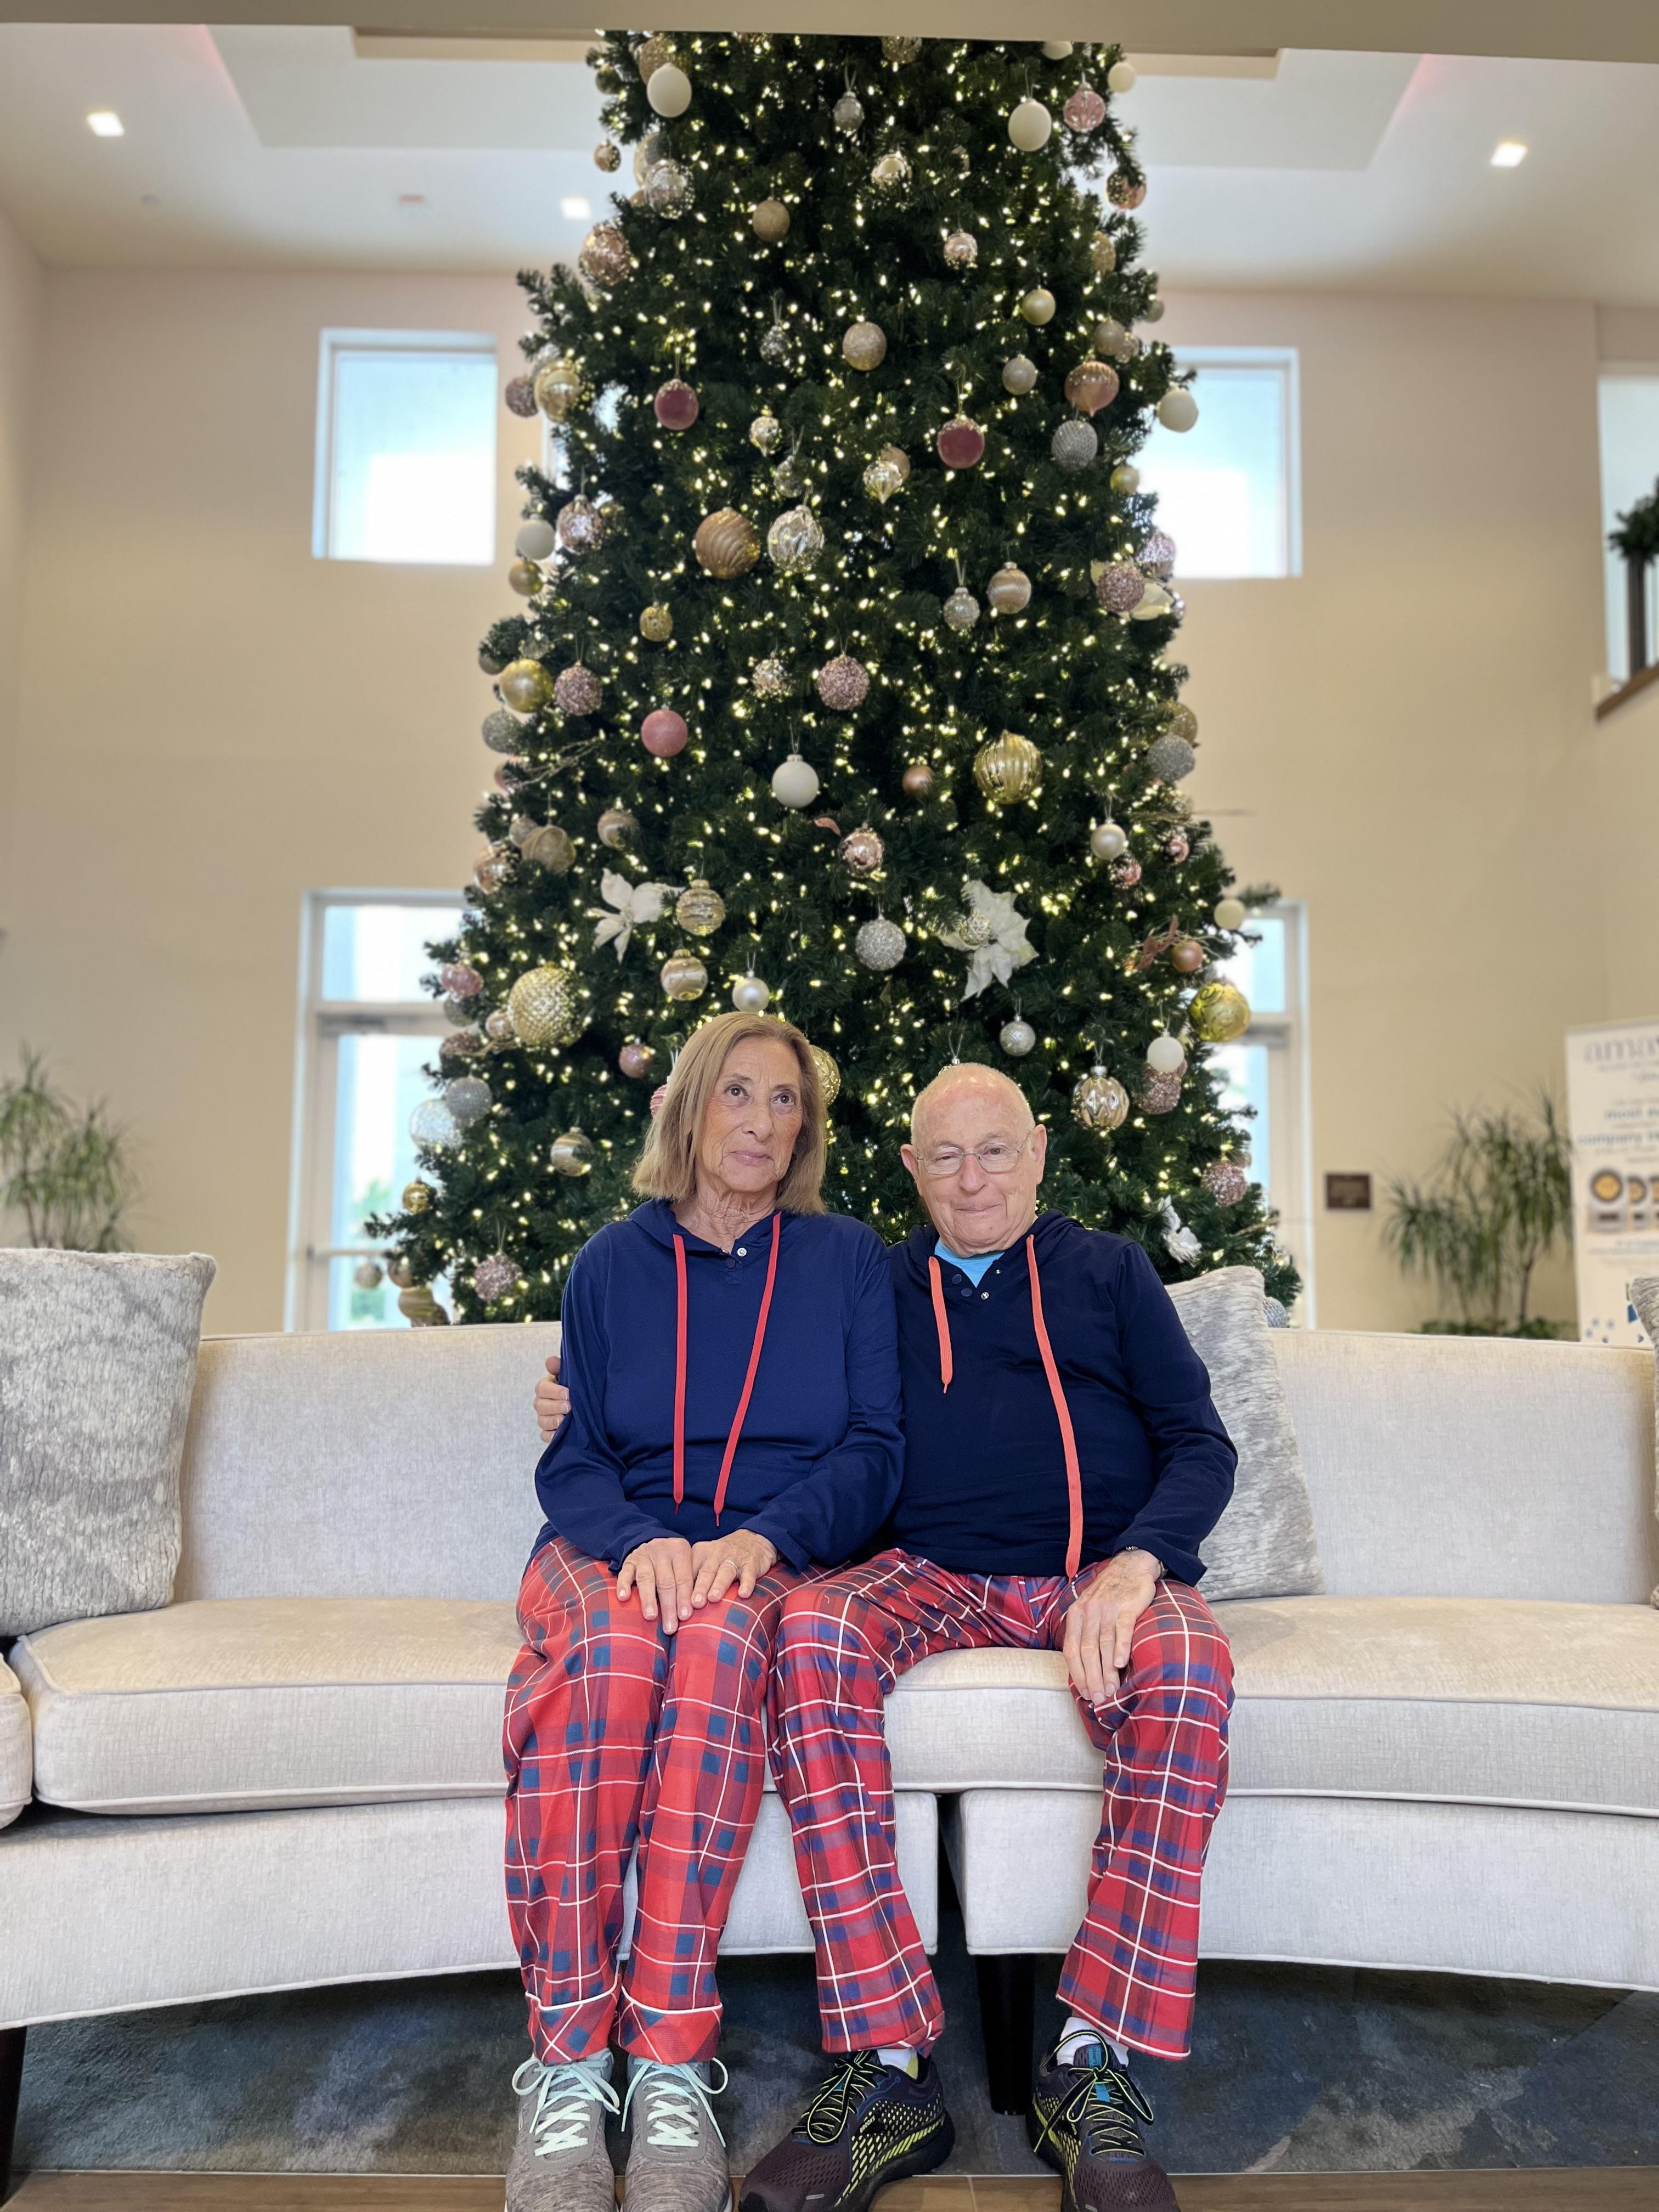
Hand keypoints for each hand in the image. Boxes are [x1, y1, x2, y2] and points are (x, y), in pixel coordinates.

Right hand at [534, 1353, 569, 1443]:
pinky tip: (559, 1434)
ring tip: (564, 1420)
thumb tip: (550, 1361)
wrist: (585, 1403)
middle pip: (541, 1406)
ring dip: (553, 1421)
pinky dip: (551, 1436)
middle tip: (569, 1407)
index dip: (554, 1391)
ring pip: (542, 1421)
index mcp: (545, 1387)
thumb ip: (559, 1366)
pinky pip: (545, 1436)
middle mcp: (541, 1403)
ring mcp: (544, 1418)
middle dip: (555, 1406)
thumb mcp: (568, 1374)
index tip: (568, 1393)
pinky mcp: (548, 1432)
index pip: (542, 1388)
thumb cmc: (574, 1386)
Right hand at [616, 1536, 694, 1631]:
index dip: (684, 1598)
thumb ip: (690, 1585)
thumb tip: (694, 1614)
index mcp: (680, 1550)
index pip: (683, 1578)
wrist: (653, 1546)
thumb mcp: (685, 1565)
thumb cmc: (674, 1564)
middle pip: (666, 1581)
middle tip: (670, 1627)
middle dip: (668, 1606)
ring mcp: (643, 1555)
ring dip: (648, 1599)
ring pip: (646, 1578)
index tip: (685, 1617)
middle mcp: (662, 1550)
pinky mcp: (629, 1561)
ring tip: (651, 1617)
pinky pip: (625, 1573)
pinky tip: (624, 1598)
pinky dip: (624, 1585)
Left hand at [688, 1529, 778, 1607]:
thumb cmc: (722, 1557)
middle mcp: (716, 1554)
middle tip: (695, 1603)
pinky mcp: (751, 1564)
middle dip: (700, 1587)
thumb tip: (679, 1605)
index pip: (689, 1571)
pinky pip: (749, 1574)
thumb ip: (694, 1579)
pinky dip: (746, 1584)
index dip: (684, 1588)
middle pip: (706, 1571)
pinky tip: (743, 1594)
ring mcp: (734, 1558)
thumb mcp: (705, 1560)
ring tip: (713, 1598)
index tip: (680, 1605)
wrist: (751, 1539)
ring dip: (719, 1585)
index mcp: (701, 1553)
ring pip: (725, 1572)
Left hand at [1062, 1550, 1160, 1707]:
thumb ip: (1085, 1633)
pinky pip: (1122, 1630)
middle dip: (1092, 1678)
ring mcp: (1107, 1609)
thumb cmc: (1109, 1594)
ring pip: (1103, 1645)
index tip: (1085, 1693)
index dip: (1077, 1674)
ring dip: (1107, 1670)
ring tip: (1111, 1690)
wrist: (1130, 1566)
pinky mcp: (1126, 1606)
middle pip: (1087, 1651)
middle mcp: (1088, 1612)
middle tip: (1099, 1698)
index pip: (1071, 1650)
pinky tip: (1121, 1664)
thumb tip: (1086, 1668)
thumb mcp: (1089, 1609)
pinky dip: (1121, 1647)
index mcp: (1076, 1615)